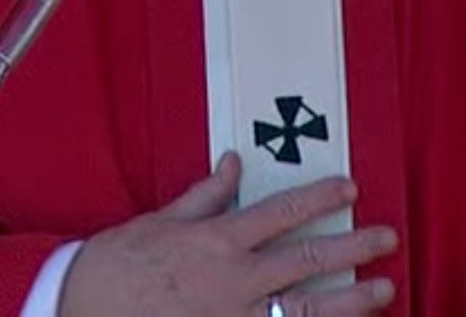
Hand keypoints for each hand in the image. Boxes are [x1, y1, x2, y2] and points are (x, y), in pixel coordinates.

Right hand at [60, 151, 397, 316]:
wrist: (78, 313)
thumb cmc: (114, 268)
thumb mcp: (157, 222)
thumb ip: (204, 196)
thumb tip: (232, 164)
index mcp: (217, 241)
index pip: (283, 211)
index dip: (322, 198)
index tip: (350, 188)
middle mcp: (233, 281)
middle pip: (308, 261)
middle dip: (354, 248)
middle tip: (386, 238)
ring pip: (307, 310)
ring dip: (351, 302)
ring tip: (384, 291)